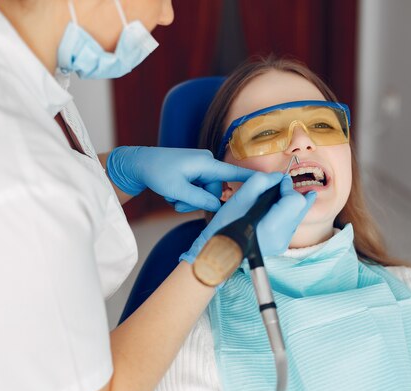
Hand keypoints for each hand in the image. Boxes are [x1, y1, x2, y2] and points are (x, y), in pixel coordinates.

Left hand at [106, 146, 253, 211]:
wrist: (139, 164)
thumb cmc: (157, 172)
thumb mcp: (178, 190)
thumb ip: (200, 199)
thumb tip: (217, 206)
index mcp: (206, 164)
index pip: (234, 174)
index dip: (252, 180)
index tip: (271, 182)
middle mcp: (206, 165)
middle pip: (214, 193)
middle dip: (196, 201)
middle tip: (177, 201)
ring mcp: (200, 170)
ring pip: (203, 195)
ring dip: (188, 201)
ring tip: (172, 196)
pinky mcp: (194, 175)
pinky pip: (196, 192)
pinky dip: (184, 197)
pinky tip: (172, 194)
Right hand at [180, 172, 316, 263]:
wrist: (220, 248)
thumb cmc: (226, 223)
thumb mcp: (240, 197)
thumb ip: (261, 181)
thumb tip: (279, 177)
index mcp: (272, 227)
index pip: (295, 201)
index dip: (288, 187)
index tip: (278, 181)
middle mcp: (282, 238)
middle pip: (300, 208)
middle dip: (291, 193)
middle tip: (282, 184)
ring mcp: (283, 244)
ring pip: (298, 216)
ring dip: (291, 202)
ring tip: (289, 190)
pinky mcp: (281, 246)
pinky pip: (291, 224)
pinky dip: (288, 212)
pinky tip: (284, 204)